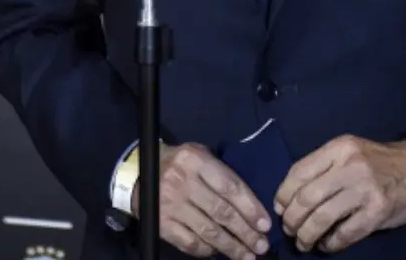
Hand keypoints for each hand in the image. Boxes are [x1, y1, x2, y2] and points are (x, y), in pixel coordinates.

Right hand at [133, 142, 272, 258]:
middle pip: (221, 212)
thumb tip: (252, 205)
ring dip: (231, 247)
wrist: (140, 172)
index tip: (265, 225)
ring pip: (207, 231)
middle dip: (245, 232)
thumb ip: (222, 173)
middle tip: (261, 246)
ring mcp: (170, 205)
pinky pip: (189, 243)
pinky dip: (207, 251)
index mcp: (196, 160)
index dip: (250, 208)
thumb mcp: (200, 155)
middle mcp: (182, 182)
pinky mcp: (161, 224)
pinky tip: (219, 254)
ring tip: (247, 256)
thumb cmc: (180, 164)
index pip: (230, 187)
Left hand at [274, 135, 405, 252]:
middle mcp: (349, 166)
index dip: (283, 195)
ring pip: (321, 218)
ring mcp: (364, 189)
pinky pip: (344, 233)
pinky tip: (327, 244)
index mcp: (339, 148)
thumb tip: (290, 195)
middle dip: (291, 219)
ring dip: (306, 235)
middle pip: (306, 198)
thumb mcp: (349, 152)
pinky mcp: (377, 212)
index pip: (298, 172)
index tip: (280, 208)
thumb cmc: (378, 162)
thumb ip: (323, 167)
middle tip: (290, 230)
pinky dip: (330, 243)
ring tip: (304, 242)